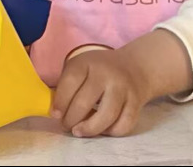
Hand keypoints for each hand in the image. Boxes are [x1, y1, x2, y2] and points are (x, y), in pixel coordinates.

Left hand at [51, 30, 191, 137]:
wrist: (135, 66)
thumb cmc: (99, 70)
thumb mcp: (82, 67)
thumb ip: (67, 86)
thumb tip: (56, 113)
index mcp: (88, 62)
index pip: (70, 82)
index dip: (60, 102)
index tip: (56, 114)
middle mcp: (107, 72)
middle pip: (84, 103)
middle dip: (70, 120)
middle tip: (68, 124)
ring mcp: (123, 87)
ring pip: (105, 117)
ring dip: (89, 130)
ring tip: (80, 130)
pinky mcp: (136, 101)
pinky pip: (123, 125)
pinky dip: (111, 132)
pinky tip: (103, 128)